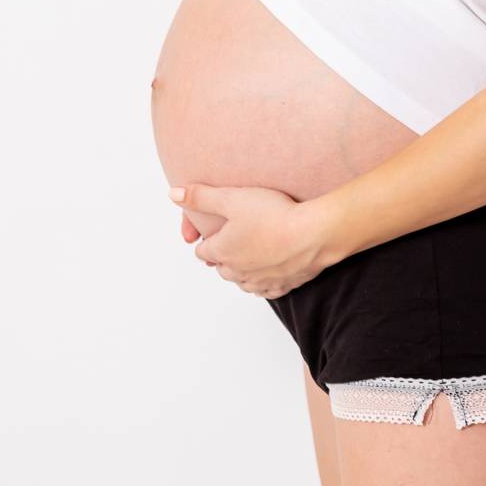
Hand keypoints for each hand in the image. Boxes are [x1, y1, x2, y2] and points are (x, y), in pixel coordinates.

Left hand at [168, 183, 333, 297]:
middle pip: (221, 268)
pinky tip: (269, 270)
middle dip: (223, 255)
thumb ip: (201, 197)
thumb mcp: (232, 198)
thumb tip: (173, 195)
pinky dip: (264, 281)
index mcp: (222, 252)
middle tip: (232, 239)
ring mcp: (260, 282)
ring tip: (250, 253)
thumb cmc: (273, 214)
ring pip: (242, 281)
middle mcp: (238, 272)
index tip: (214, 230)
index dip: (207, 239)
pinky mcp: (283, 286)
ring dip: (242, 269)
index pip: (203, 251)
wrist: (313, 234)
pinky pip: (266, 290)